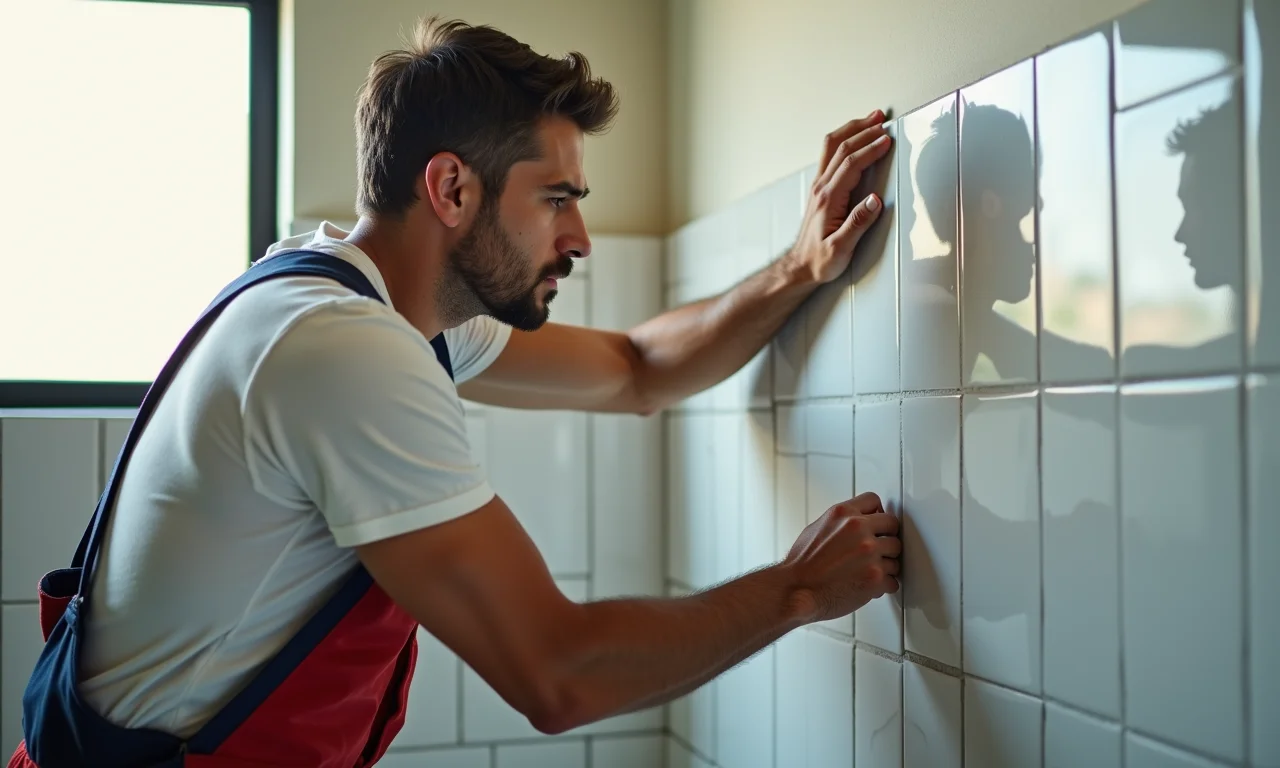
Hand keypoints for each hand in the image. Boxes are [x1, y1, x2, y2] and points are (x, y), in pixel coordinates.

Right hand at [781, 491, 900, 623]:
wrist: (795, 590)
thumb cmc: (801, 564)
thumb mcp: (816, 528)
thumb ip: (841, 522)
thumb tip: (858, 521)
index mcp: (843, 513)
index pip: (874, 500)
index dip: (876, 514)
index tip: (876, 525)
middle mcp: (859, 529)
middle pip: (893, 526)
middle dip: (886, 539)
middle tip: (877, 551)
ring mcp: (870, 553)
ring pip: (896, 556)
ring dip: (886, 565)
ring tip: (868, 572)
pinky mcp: (875, 577)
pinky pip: (893, 580)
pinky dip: (883, 586)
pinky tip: (869, 586)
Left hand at [784, 109, 892, 284]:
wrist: (799, 266)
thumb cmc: (820, 260)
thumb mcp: (841, 248)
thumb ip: (858, 224)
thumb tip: (875, 201)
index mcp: (828, 199)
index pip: (851, 165)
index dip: (870, 150)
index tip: (887, 141)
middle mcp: (821, 188)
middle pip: (841, 148)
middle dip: (864, 131)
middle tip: (883, 120)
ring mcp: (819, 186)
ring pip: (833, 147)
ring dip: (852, 129)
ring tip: (871, 119)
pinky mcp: (821, 189)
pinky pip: (831, 154)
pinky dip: (846, 139)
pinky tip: (856, 137)